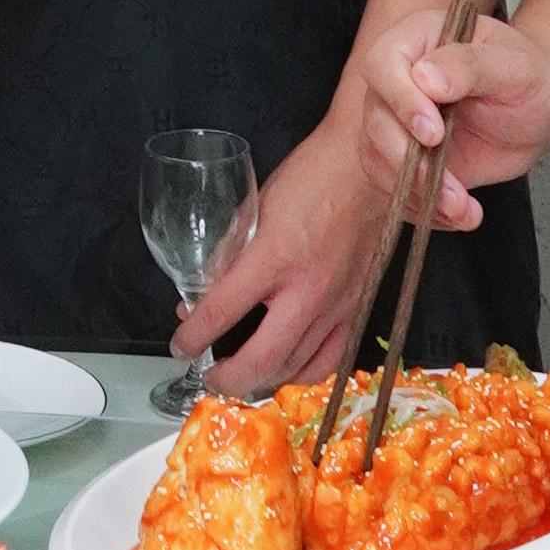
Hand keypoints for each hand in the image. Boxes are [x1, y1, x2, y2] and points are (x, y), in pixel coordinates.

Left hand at [192, 123, 391, 390]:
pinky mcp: (358, 308)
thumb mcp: (255, 209)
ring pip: (295, 367)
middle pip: (261, 359)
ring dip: (262, 381)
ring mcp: (337, 304)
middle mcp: (307, 289)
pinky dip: (303, 373)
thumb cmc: (311, 178)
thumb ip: (228, 253)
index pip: (221, 311)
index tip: (180, 346)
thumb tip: (201, 291)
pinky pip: (330, 359)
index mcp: (273, 256)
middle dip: (226, 378)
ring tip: (241, 378)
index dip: (193, 337)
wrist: (369, 169)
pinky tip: (286, 370)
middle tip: (208, 376)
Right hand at [360, 4, 549, 224]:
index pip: (383, 64)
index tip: (434, 132)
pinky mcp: (408, 157)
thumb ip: (471, 65)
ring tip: (461, 207)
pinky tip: (459, 214)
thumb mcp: (515, 66)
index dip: (400, 100)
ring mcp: (399, 120)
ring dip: (417, 191)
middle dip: (408, 160)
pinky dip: (424, 208)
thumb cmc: (532, 77)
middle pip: (376, 119)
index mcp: (418, 40)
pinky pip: (395, 186)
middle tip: (450, 186)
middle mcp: (399, 79)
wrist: (542, 110)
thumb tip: (426, 78)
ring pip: (377, 157)